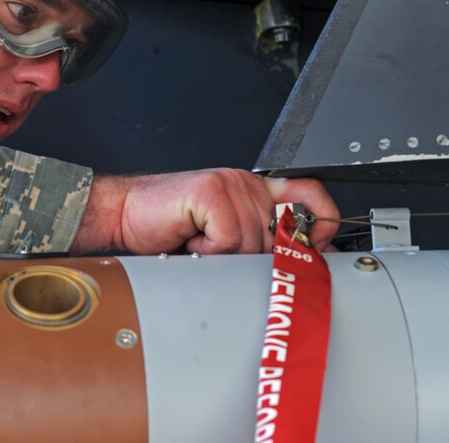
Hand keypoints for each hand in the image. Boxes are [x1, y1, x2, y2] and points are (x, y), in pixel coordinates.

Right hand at [70, 169, 338, 255]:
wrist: (126, 216)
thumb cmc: (167, 229)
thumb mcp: (223, 240)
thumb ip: (259, 242)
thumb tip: (302, 264)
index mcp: (253, 190)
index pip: (308, 194)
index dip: (322, 221)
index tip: (321, 246)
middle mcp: (246, 183)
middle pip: (279, 234)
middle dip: (253, 257)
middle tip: (221, 256)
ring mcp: (230, 184)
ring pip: (254, 241)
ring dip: (224, 256)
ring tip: (200, 245)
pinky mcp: (212, 191)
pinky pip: (229, 238)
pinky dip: (208, 249)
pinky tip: (192, 238)